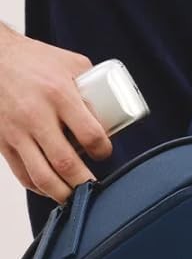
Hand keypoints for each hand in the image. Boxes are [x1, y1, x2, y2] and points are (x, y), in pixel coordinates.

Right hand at [0, 28, 112, 203]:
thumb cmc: (34, 60)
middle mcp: (36, 115)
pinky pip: (21, 173)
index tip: (105, 152)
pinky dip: (38, 187)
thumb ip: (93, 86)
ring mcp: (16, 131)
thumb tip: (113, 112)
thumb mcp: (71, 63)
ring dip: (62, 193)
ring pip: (42, 175)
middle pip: (66, 162)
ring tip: (76, 198)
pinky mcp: (2, 141)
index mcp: (59, 94)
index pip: (90, 134)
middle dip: (85, 182)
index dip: (103, 150)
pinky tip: (51, 189)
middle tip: (96, 188)